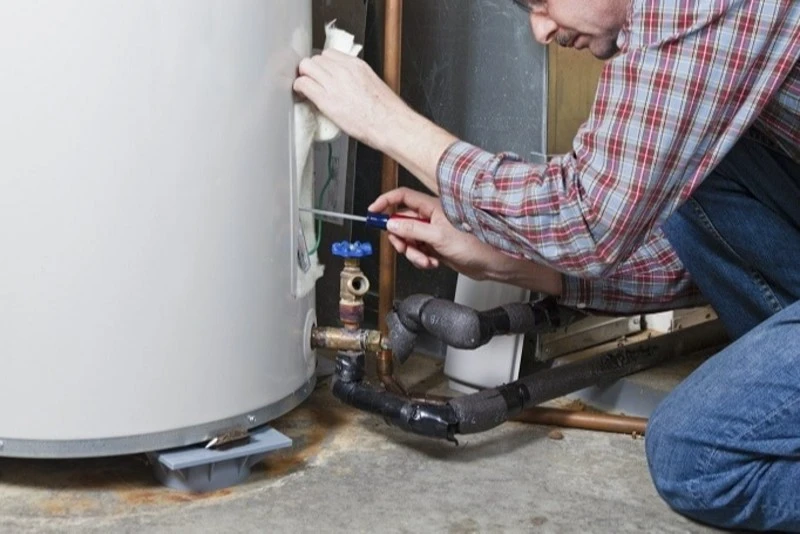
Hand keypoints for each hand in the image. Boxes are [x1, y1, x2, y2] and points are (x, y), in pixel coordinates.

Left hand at [293, 49, 405, 147]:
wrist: (389, 124)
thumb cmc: (386, 112)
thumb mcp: (373, 84)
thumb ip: (356, 78)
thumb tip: (347, 83)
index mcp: (357, 65)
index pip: (330, 54)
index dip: (323, 64)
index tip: (322, 73)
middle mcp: (344, 70)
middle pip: (316, 59)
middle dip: (312, 70)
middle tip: (312, 81)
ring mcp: (334, 83)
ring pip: (306, 67)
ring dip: (304, 76)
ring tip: (307, 88)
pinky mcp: (326, 99)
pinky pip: (303, 84)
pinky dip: (299, 88)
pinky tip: (302, 94)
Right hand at [369, 189, 562, 296]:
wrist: (492, 263)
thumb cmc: (477, 244)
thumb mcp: (438, 236)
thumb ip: (412, 229)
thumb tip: (392, 223)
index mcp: (432, 206)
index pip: (402, 198)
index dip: (385, 203)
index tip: (373, 213)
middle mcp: (432, 217)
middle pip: (401, 222)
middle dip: (400, 237)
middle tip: (405, 247)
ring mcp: (434, 232)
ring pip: (409, 239)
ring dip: (412, 252)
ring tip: (426, 258)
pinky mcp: (437, 246)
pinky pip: (419, 251)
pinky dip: (421, 258)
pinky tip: (433, 262)